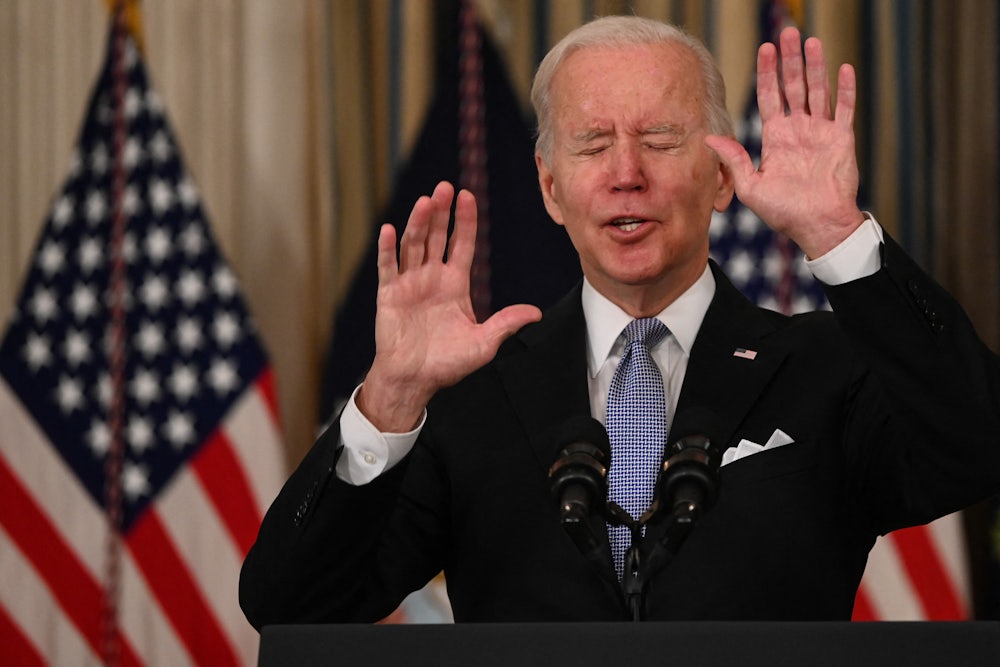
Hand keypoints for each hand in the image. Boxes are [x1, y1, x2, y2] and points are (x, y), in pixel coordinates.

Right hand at [357, 181, 541, 431]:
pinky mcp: (389, 295)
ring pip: (413, 245)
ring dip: (418, 223)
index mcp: (454, 284)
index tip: (467, 196)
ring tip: (424, 201)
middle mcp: (432, 278)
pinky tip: (389, 229)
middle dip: (440, 212)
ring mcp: (409, 284)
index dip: (465, 220)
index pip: (462, 244)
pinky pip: (388, 268)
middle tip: (444, 188)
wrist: (415, 380)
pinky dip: (388, 249)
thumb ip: (505, 324)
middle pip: (436, 237)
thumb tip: (535, 314)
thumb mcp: (484, 343)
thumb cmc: (447, 364)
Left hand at [705, 27, 864, 257]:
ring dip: (815, 65)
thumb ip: (733, 160)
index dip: (767, 72)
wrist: (817, 226)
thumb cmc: (784, 212)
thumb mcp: (751, 187)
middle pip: (794, 86)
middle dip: (790, 60)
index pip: (770, 96)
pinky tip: (843, 68)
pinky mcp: (842, 139)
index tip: (765, 49)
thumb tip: (708, 138)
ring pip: (818, 90)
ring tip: (811, 41)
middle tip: (787, 32)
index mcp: (776, 137)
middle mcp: (798, 130)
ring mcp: (821, 132)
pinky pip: (844, 109)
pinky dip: (845, 89)